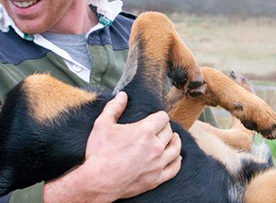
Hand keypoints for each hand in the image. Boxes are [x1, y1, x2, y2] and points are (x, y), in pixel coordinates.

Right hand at [43, 92, 181, 202]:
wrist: (99, 181)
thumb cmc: (100, 153)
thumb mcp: (102, 124)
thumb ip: (113, 108)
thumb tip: (122, 96)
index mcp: (144, 131)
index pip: (162, 118)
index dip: (159, 115)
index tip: (155, 117)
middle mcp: (155, 147)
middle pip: (169, 132)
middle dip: (164, 128)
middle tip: (159, 128)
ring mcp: (157, 164)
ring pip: (175, 149)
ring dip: (174, 142)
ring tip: (172, 138)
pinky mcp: (156, 178)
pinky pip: (174, 168)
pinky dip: (177, 161)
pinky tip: (176, 157)